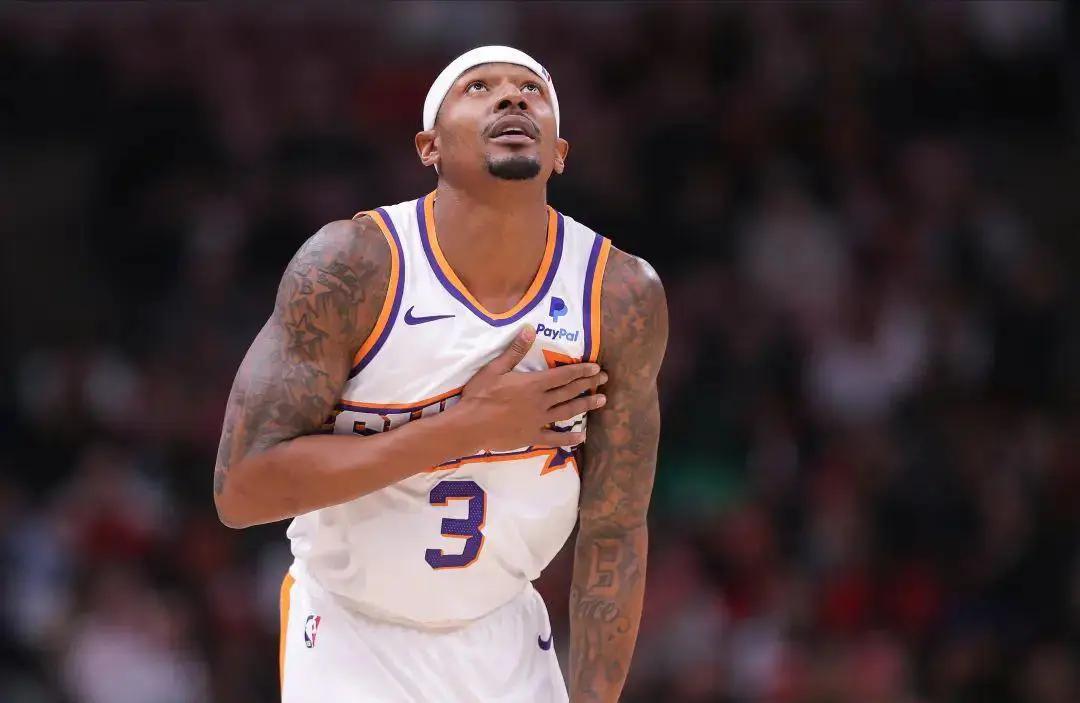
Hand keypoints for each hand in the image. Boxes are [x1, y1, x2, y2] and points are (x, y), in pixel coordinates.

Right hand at [455, 326, 606, 451]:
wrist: (470, 425)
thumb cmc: (480, 395)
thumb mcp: (495, 368)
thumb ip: (515, 351)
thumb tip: (529, 329)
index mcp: (533, 384)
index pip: (563, 375)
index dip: (581, 370)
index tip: (596, 368)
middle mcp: (541, 402)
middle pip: (569, 391)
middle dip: (589, 384)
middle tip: (605, 379)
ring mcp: (539, 421)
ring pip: (567, 412)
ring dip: (586, 405)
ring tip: (602, 401)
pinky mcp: (533, 436)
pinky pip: (555, 439)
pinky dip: (569, 438)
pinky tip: (581, 437)